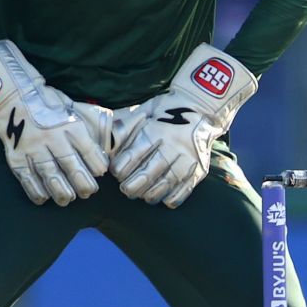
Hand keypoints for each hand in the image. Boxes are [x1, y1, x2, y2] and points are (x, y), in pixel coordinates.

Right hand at [0, 41, 111, 204]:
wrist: (11, 99)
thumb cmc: (46, 104)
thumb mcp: (70, 107)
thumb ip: (86, 124)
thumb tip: (107, 138)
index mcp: (69, 125)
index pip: (88, 150)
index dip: (96, 164)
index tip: (100, 172)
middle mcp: (52, 137)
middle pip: (70, 165)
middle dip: (82, 183)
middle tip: (88, 193)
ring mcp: (33, 148)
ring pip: (50, 174)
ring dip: (61, 190)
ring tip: (67, 199)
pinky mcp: (16, 156)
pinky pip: (27, 177)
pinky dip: (35, 190)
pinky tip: (44, 198)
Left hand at [111, 45, 258, 207]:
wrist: (201, 107)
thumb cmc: (165, 110)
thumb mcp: (144, 111)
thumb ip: (125, 126)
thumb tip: (105, 142)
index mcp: (157, 130)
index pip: (136, 153)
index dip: (123, 166)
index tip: (116, 172)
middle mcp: (174, 144)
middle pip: (151, 170)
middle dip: (134, 184)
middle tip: (126, 189)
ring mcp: (189, 157)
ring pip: (168, 182)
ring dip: (152, 193)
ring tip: (143, 196)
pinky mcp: (200, 167)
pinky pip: (187, 187)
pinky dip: (174, 196)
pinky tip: (164, 199)